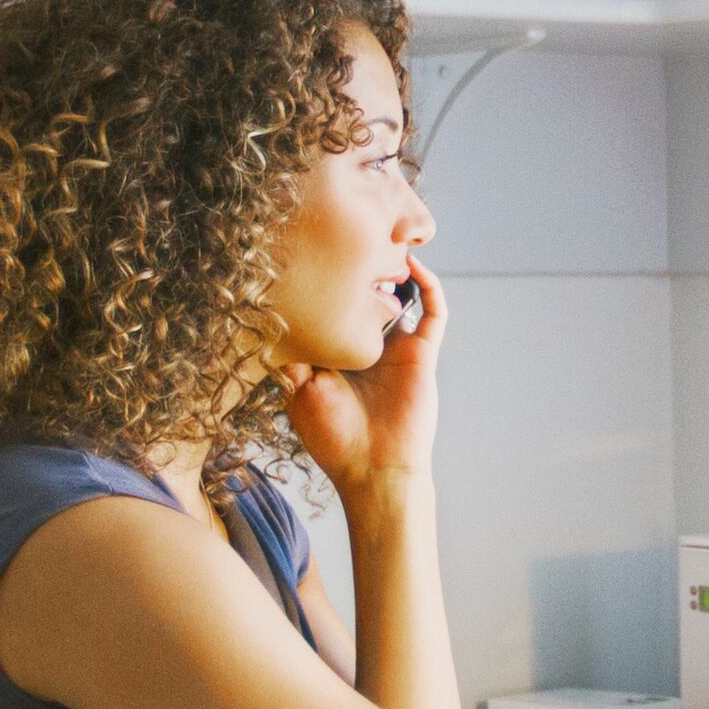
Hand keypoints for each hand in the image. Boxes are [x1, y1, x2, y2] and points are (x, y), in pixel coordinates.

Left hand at [286, 259, 443, 500]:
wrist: (372, 468)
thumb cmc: (334, 436)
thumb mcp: (299, 390)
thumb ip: (292, 355)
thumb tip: (273, 316)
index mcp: (343, 354)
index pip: (340, 309)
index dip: (333, 284)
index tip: (316, 256)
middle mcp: (372, 347)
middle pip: (372, 296)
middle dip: (365, 269)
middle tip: (351, 240)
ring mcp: (400, 349)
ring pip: (404, 297)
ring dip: (397, 269)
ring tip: (383, 241)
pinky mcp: (423, 354)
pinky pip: (434, 312)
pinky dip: (429, 286)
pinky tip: (413, 266)